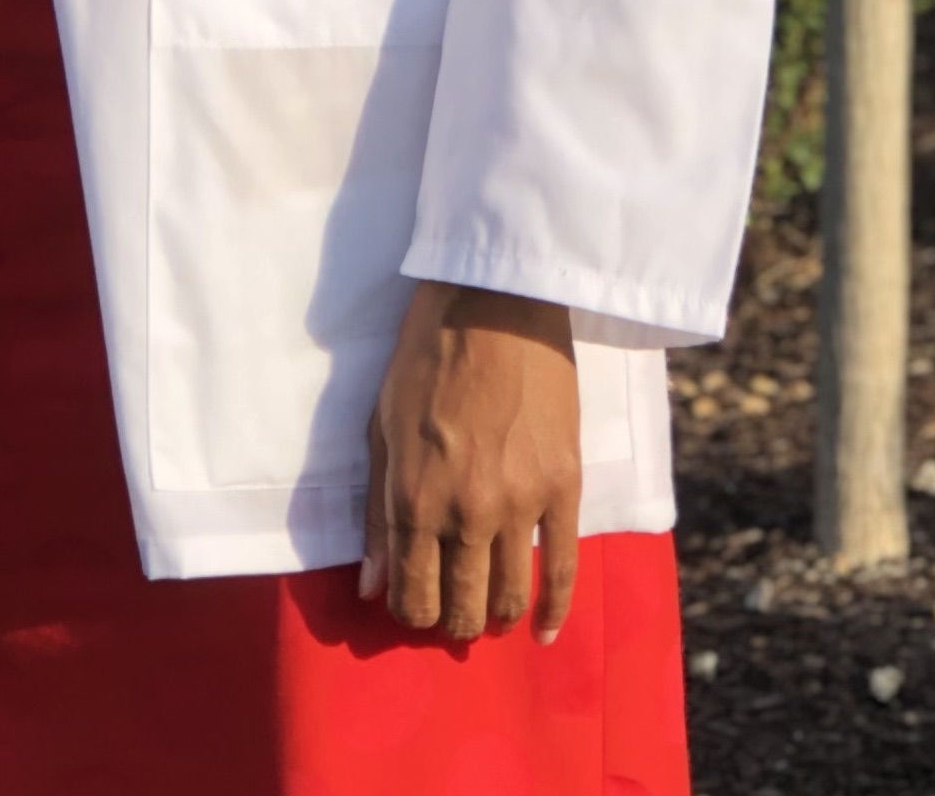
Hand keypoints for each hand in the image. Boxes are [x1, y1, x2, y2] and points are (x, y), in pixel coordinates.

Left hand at [360, 280, 580, 645]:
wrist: (493, 303)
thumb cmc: (425, 357)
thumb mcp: (381, 429)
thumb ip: (376, 515)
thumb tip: (370, 589)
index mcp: (414, 499)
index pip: (411, 594)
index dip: (409, 611)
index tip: (412, 605)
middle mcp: (467, 513)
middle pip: (462, 605)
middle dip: (452, 619)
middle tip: (450, 610)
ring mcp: (520, 504)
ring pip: (510, 596)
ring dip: (496, 616)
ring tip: (490, 615)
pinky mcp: (564, 487)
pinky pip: (563, 567)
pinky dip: (554, 609)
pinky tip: (542, 632)